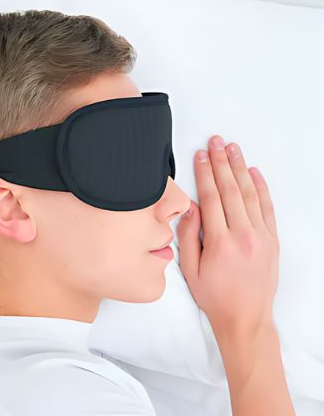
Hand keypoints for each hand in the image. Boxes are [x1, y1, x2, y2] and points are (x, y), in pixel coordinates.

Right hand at [176, 135, 279, 339]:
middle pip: (231, 189)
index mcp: (220, 242)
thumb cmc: (215, 296)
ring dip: (240, 168)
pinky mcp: (272, 240)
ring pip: (250, 194)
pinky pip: (268, 207)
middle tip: (216, 142)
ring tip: (233, 149)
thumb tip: (189, 208)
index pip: (211, 197)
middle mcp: (244, 236)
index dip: (204, 173)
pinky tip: (254, 172)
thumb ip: (189, 236)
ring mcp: (261, 237)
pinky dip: (262, 187)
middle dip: (221, 162)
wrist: (246, 319)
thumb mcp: (190, 269)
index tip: (200, 155)